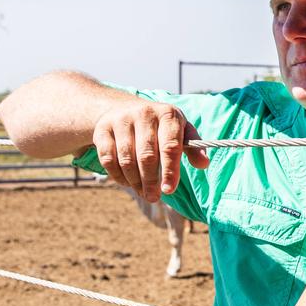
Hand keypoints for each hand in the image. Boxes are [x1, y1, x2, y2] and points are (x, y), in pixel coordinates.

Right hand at [92, 99, 208, 201]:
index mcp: (168, 114)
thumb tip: (203, 164)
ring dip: (134, 181)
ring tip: (142, 192)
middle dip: (150, 181)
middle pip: (146, 156)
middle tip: (154, 198)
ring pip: (126, 159)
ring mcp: (120, 120)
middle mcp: (144, 114)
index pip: (170, 147)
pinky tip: (127, 182)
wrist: (124, 108)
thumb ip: (193, 147)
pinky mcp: (102, 129)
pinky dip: (117, 176)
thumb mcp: (180, 130)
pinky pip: (108, 159)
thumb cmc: (160, 126)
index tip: (169, 190)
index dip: (170, 171)